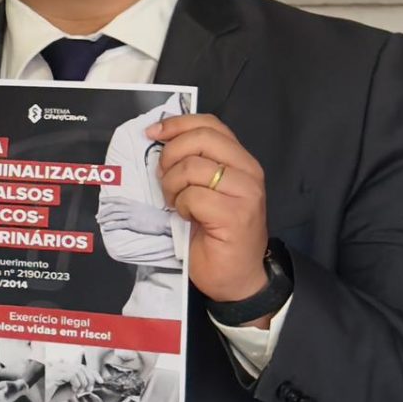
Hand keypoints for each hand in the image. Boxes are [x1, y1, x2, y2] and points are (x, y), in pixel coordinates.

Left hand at [148, 111, 273, 300]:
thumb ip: (195, 164)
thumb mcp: (206, 190)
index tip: (153, 134)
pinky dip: (181, 206)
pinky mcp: (236, 215)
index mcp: (241, 161)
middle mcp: (248, 172)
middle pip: (201, 139)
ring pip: (193, 167)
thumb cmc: (217, 236)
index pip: (210, 125)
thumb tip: (160, 140)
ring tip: (177, 204)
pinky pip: (193, 196)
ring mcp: (245, 193)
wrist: (237, 277)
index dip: (177, 124)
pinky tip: (187, 218)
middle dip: (171, 156)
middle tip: (165, 179)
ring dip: (173, 186)